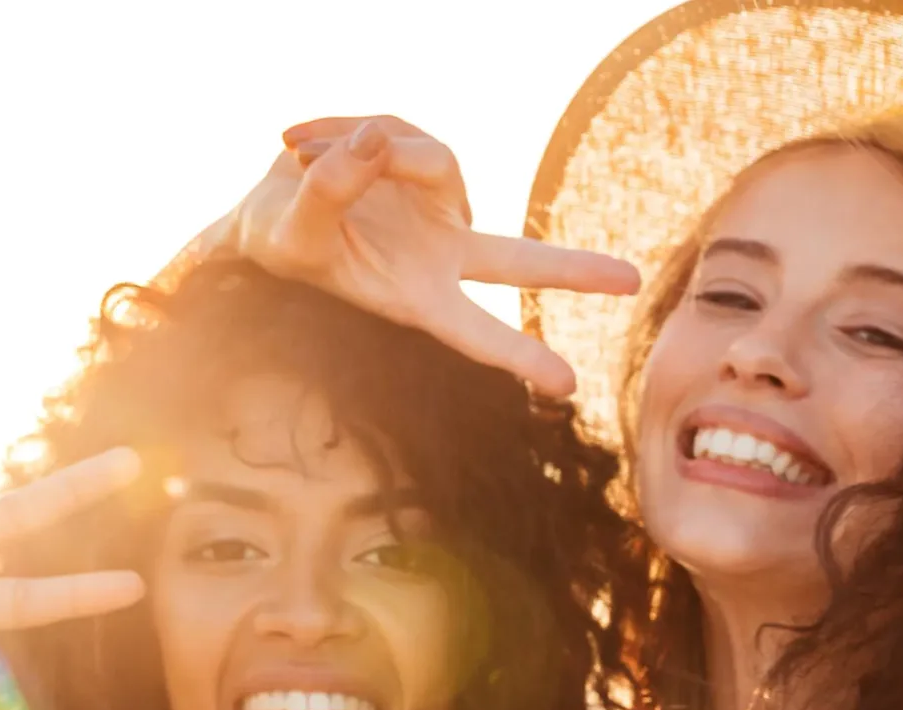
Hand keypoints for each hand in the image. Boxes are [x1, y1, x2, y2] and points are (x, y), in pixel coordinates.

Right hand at [206, 115, 638, 396]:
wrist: (269, 211)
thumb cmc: (280, 241)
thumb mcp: (290, 228)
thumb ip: (332, 187)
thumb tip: (381, 139)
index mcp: (415, 297)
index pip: (475, 331)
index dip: (518, 356)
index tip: (566, 386)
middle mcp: (442, 256)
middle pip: (519, 263)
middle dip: (571, 270)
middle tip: (632, 281)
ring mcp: (443, 210)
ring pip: (428, 159)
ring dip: (361, 149)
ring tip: (299, 154)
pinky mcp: (428, 167)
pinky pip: (403, 132)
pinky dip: (354, 131)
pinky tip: (310, 142)